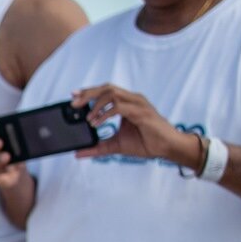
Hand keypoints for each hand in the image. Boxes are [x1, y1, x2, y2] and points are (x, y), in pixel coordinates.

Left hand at [71, 84, 200, 167]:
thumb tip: (77, 153)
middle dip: (88, 94)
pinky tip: (97, 123)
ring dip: (96, 105)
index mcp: (126, 103)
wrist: (167, 148)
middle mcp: (132, 99)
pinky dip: (105, 114)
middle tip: (74, 104)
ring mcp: (137, 103)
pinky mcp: (141, 112)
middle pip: (107, 88)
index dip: (89, 91)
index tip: (73, 95)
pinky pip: (119, 107)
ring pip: (112, 93)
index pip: (105, 91)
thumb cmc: (146, 143)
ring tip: (88, 119)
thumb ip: (96, 148)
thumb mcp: (115, 146)